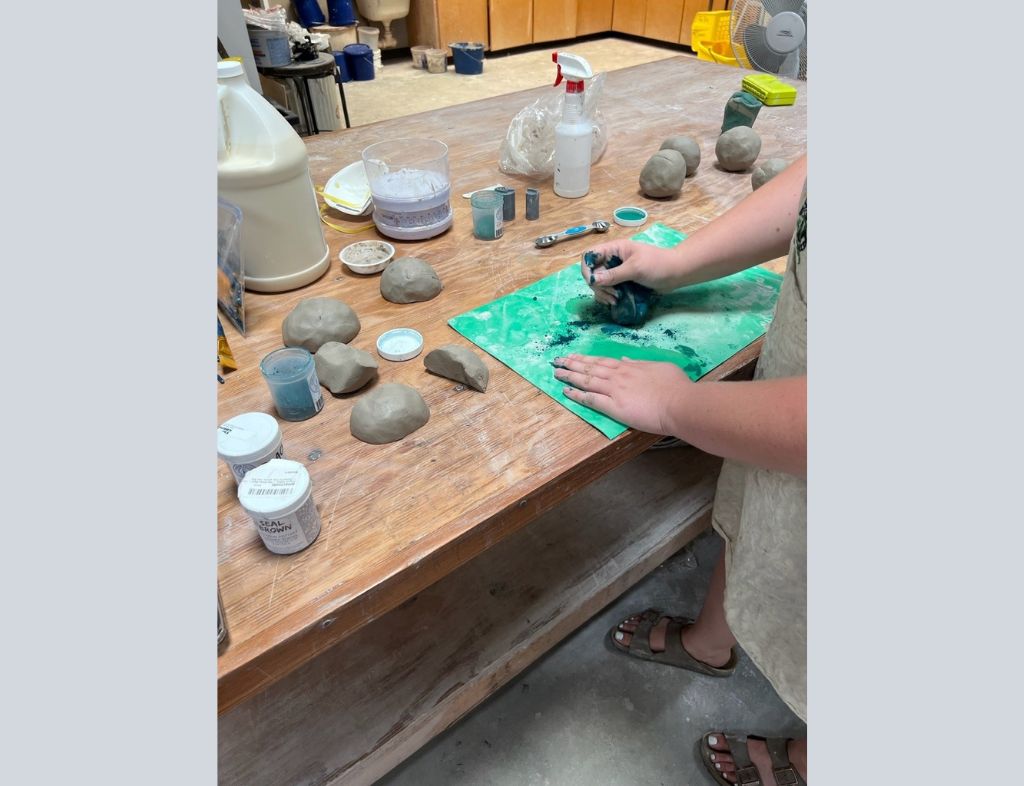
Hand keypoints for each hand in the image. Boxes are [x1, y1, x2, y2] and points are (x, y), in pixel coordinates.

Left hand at [552, 353, 692, 435]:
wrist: (679, 403)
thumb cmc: (676, 386)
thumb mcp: (659, 367)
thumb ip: (640, 364)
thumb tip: (626, 359)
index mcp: (630, 367)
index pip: (602, 361)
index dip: (586, 359)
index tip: (574, 355)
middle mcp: (618, 375)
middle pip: (590, 368)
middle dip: (572, 363)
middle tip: (557, 360)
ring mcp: (614, 390)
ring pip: (586, 380)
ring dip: (569, 375)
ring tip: (556, 372)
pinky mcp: (614, 406)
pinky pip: (590, 399)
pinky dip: (577, 395)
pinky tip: (565, 392)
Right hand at [580, 240, 681, 304]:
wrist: (676, 273)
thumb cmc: (658, 265)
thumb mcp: (635, 268)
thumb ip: (614, 274)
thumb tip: (594, 280)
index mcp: (614, 249)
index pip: (589, 255)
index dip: (587, 268)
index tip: (593, 282)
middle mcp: (612, 259)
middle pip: (592, 272)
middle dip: (598, 285)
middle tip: (611, 295)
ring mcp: (617, 272)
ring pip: (598, 283)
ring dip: (602, 293)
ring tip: (615, 300)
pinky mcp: (622, 282)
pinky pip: (607, 290)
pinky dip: (608, 296)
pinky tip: (616, 302)